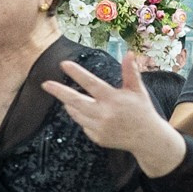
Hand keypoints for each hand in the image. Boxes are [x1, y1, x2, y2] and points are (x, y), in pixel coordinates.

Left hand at [42, 58, 178, 173]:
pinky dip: (83, 118)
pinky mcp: (97, 138)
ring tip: (67, 98)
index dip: (77, 73)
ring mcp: (99, 128)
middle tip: (45, 84)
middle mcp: (104, 114)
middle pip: (75, 101)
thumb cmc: (142, 110)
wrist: (147, 139)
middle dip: (59, 92)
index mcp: (113, 99)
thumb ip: (131, 72)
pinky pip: (84, 125)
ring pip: (76, 114)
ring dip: (70, 104)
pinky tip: (89, 114)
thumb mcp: (138, 90)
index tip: (64, 64)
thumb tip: (129, 53)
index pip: (91, 83)